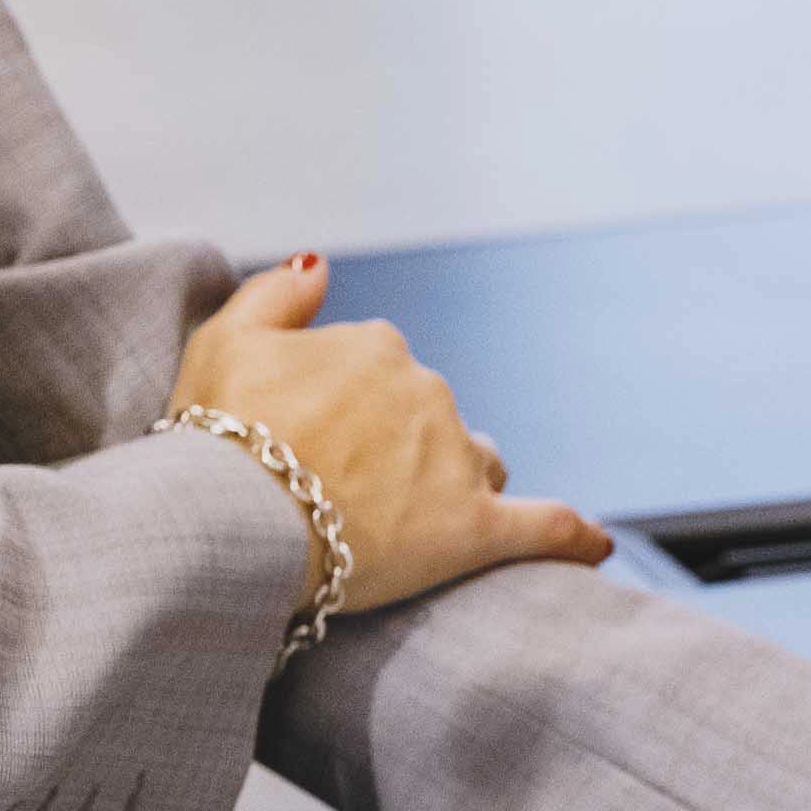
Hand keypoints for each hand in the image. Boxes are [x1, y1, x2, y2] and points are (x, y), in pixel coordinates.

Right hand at [167, 254, 610, 615]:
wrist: (229, 523)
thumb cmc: (215, 436)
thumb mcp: (224, 341)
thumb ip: (276, 293)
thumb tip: (321, 262)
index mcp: (376, 348)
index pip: (381, 372)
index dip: (345, 412)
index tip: (308, 446)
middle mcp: (427, 391)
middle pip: (429, 419)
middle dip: (397, 449)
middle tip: (333, 494)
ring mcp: (455, 459)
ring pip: (476, 464)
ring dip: (455, 484)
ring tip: (403, 525)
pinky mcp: (475, 528)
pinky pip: (544, 528)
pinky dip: (571, 538)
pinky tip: (595, 548)